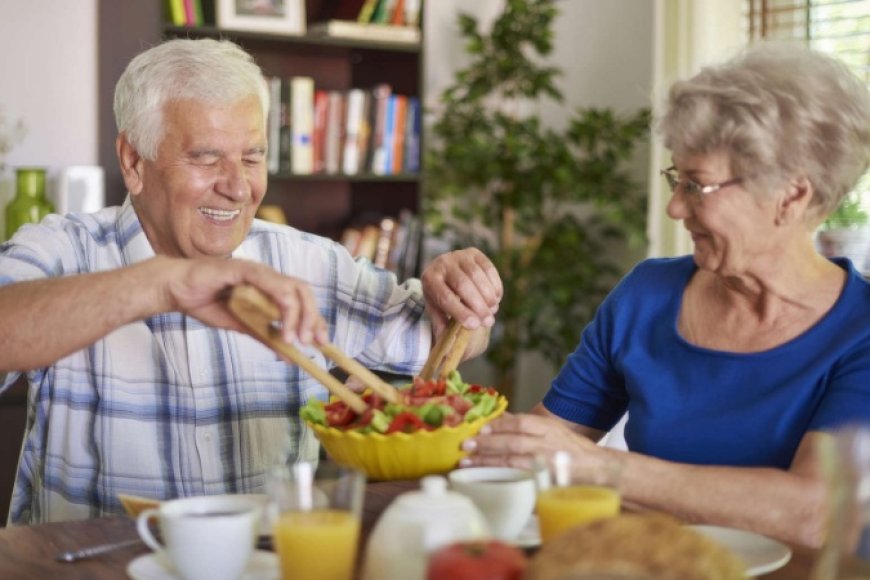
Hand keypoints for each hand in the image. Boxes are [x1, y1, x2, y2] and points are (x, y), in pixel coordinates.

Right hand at [162, 256, 327, 344]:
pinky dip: (279, 304)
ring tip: (294, 340)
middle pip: (304, 291)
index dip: (315, 319)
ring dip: (298, 315)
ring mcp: (257, 271)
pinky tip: (279, 324)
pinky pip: (268, 283)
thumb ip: (266, 337)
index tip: (322, 342)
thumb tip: (290, 357)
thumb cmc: (207, 302)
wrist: (176, 290)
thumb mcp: (242, 326)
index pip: (303, 299)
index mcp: (270, 287)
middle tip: (312, 343)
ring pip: (291, 289)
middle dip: (313, 317)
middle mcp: (268, 276)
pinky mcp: (243, 269)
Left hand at [421, 248, 501, 334]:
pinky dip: (495, 286)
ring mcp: (458, 255)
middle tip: (488, 322)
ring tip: (492, 311)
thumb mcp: (437, 312)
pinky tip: (496, 299)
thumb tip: (451, 345)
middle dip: (478, 305)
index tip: (475, 325)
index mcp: (429, 279)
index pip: (445, 297)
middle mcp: (442, 263)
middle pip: (462, 285)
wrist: (445, 273)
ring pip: (477, 276)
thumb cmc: (441, 297)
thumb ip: (443, 326)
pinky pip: (489, 268)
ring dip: (488, 296)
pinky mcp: (474, 253)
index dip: (460, 312)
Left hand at [460, 413, 611, 481]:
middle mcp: (548, 444)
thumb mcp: (552, 430)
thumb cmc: (572, 449)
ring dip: (487, 462)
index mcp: (549, 428)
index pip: (521, 422)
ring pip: (512, 461)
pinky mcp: (546, 482)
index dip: (500, 424)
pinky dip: (501, 479)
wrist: (599, 470)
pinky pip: (519, 480)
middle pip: (513, 441)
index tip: (481, 427)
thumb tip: (500, 419)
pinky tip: (486, 480)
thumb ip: (528, 426)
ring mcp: (547, 464)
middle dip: (487, 443)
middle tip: (466, 445)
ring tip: (467, 463)